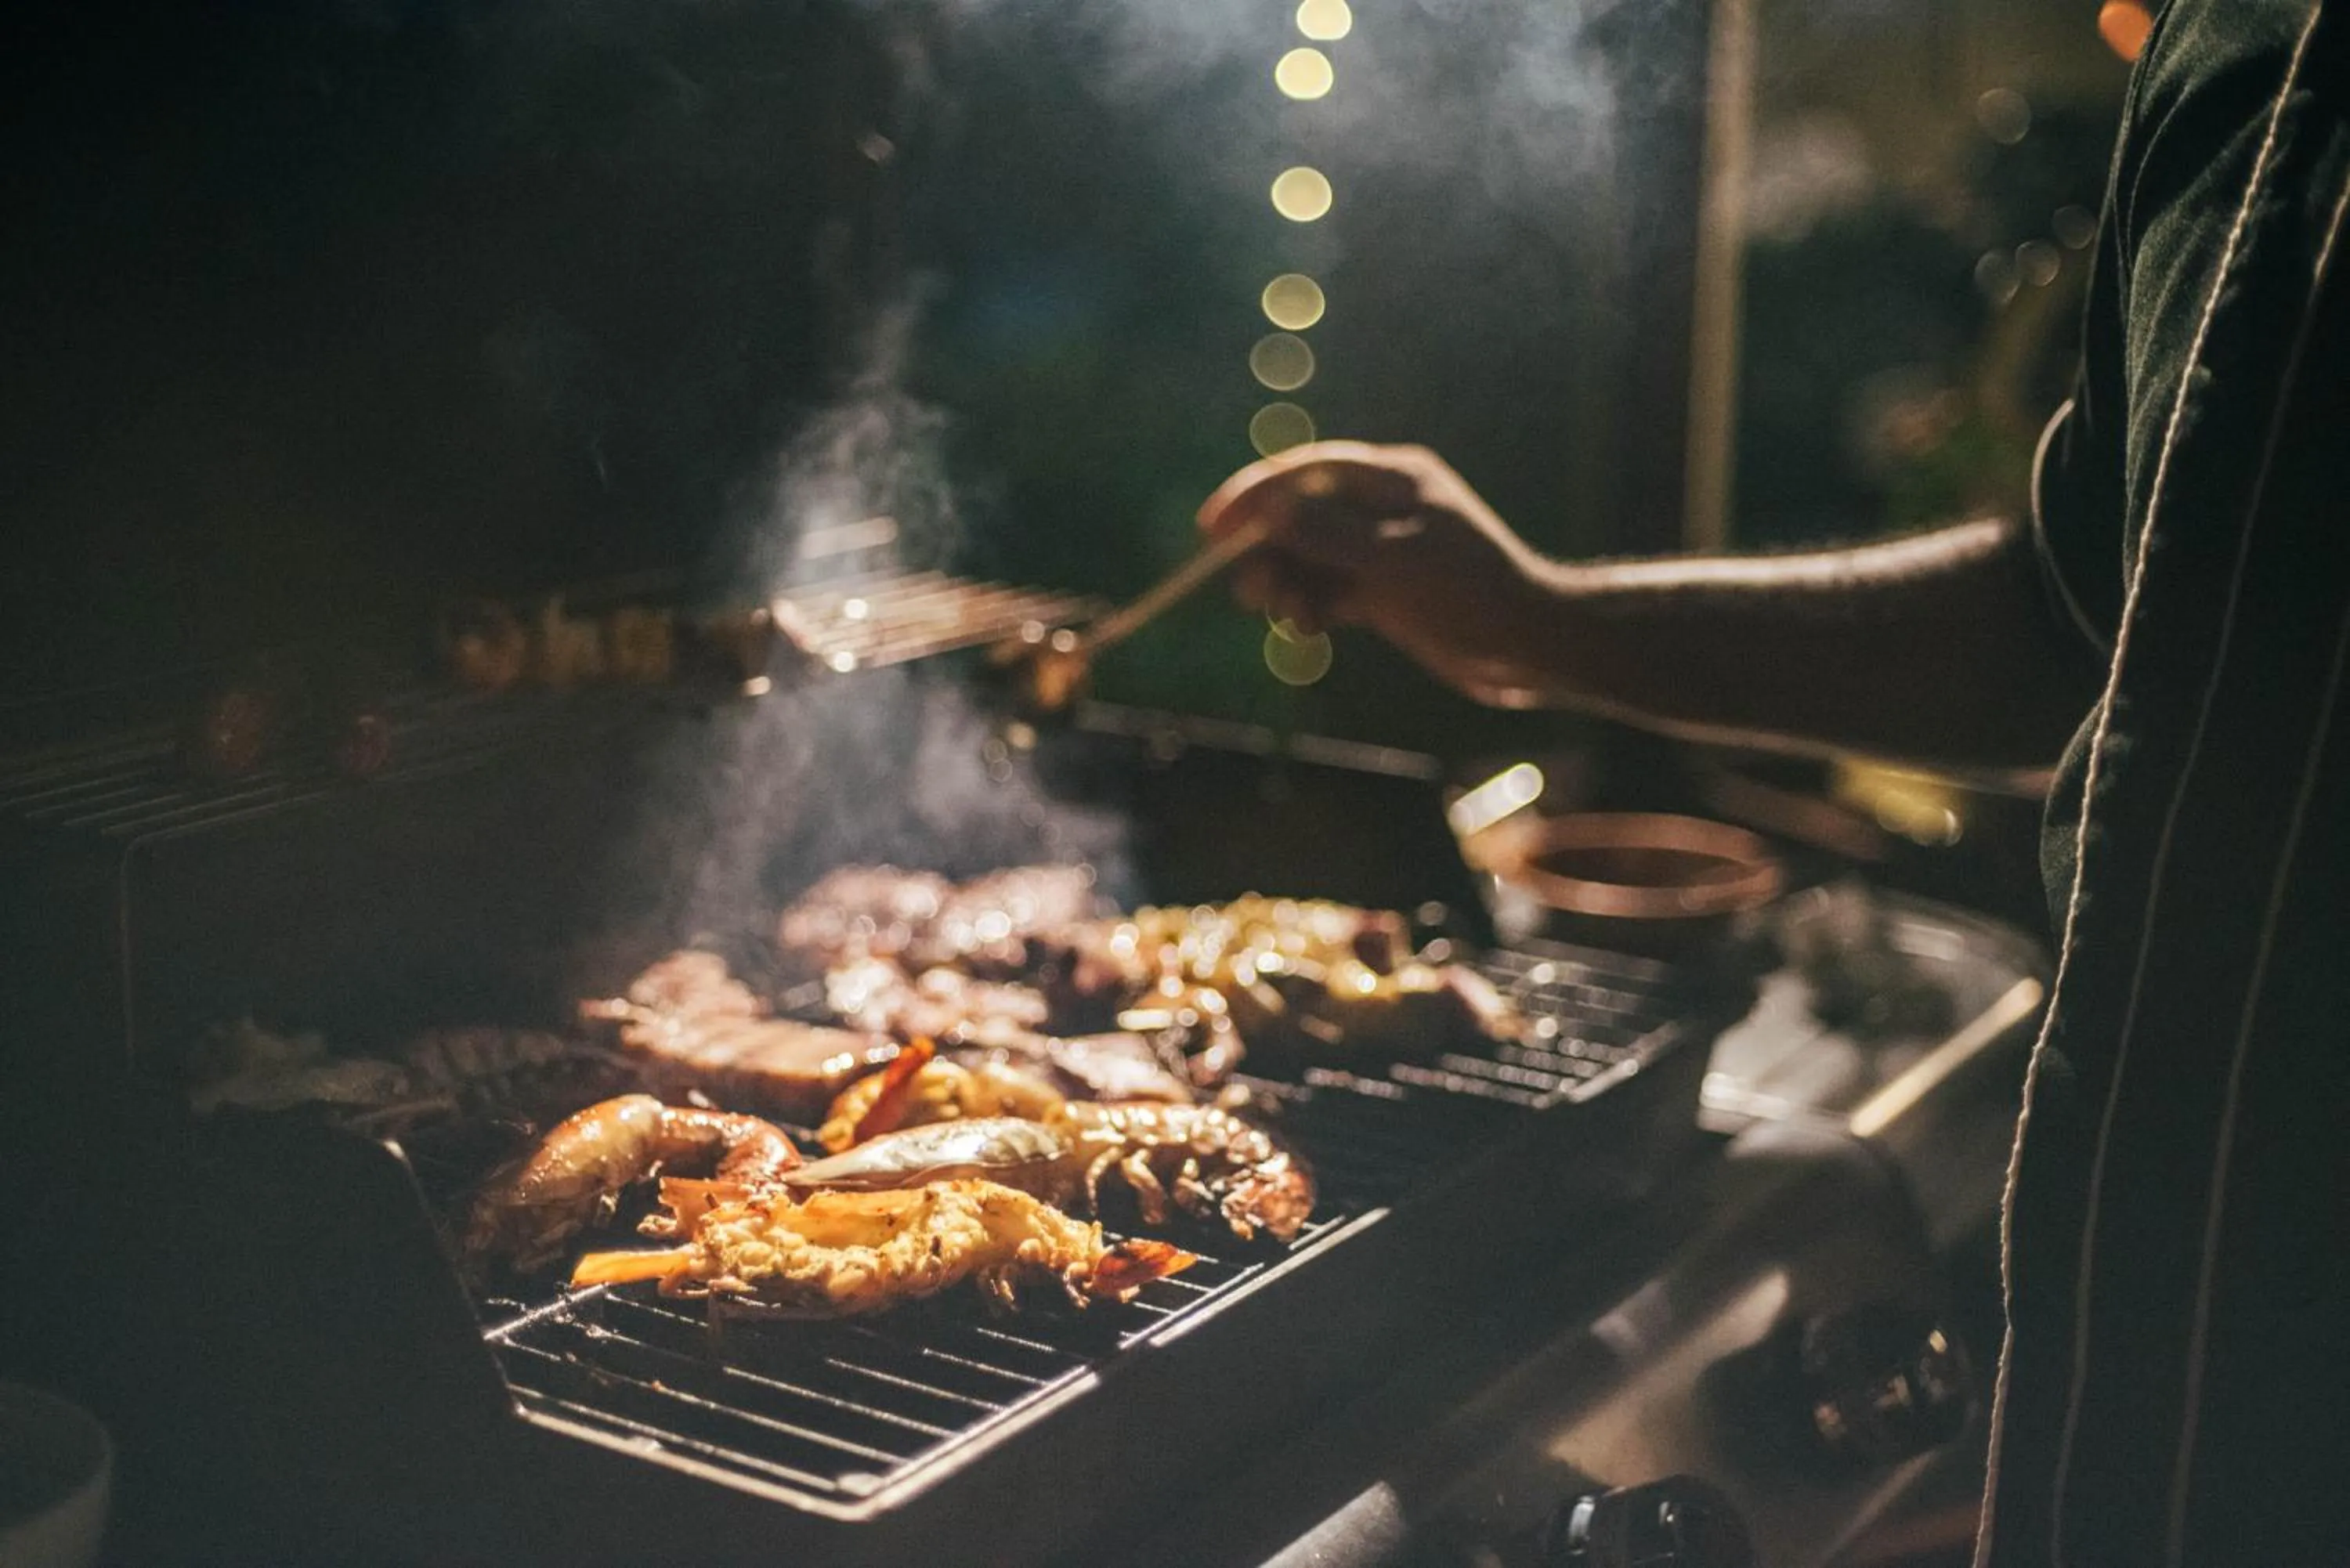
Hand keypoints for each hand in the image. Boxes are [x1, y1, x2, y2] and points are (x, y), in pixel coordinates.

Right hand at [1197, 441, 1555, 704]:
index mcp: (1391, 479)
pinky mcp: (1385, 594)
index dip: (1254, 495)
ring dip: (1288, 585)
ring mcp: (1382, 552)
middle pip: (1300, 518)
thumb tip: (1269, 510)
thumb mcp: (1396, 560)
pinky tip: (1306, 628)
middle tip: (1249, 591)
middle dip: (1268, 551)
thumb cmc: (1473, 592)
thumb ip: (1330, 535)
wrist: (1530, 644)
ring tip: (1284, 616)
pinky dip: (1311, 607)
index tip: (1211, 526)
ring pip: (1311, 560)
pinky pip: (1329, 592)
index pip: (1306, 472)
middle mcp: (1381, 509)